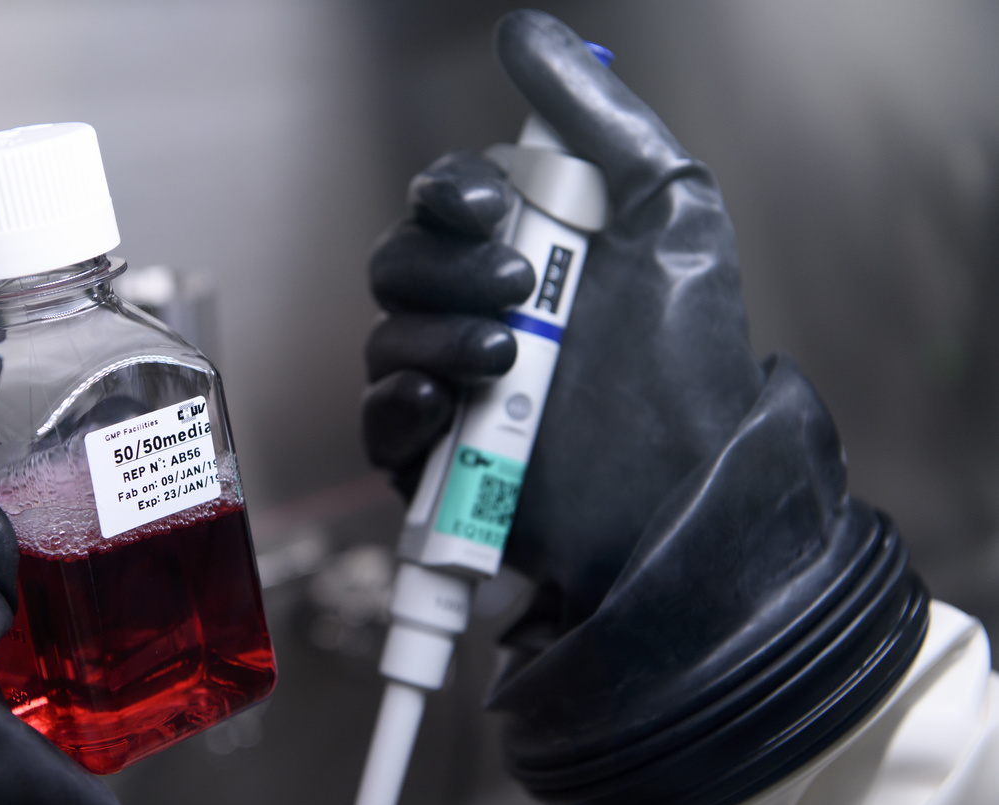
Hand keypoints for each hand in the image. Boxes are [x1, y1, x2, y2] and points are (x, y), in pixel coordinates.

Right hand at [363, 10, 926, 804]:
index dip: (449, 192)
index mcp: (522, 253)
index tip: (486, 204)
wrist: (690, 493)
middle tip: (518, 286)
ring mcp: (449, 387)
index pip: (443, 202)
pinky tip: (443, 402)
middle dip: (444, 264)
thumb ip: (600, 121)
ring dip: (434, 334)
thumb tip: (523, 33)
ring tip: (506, 357)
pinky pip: (379, 419)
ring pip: (384, 334)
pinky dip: (400, 404)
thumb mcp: (671, 217)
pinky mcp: (432, 458)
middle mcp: (476, 314)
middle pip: (399, 261)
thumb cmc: (687, 361)